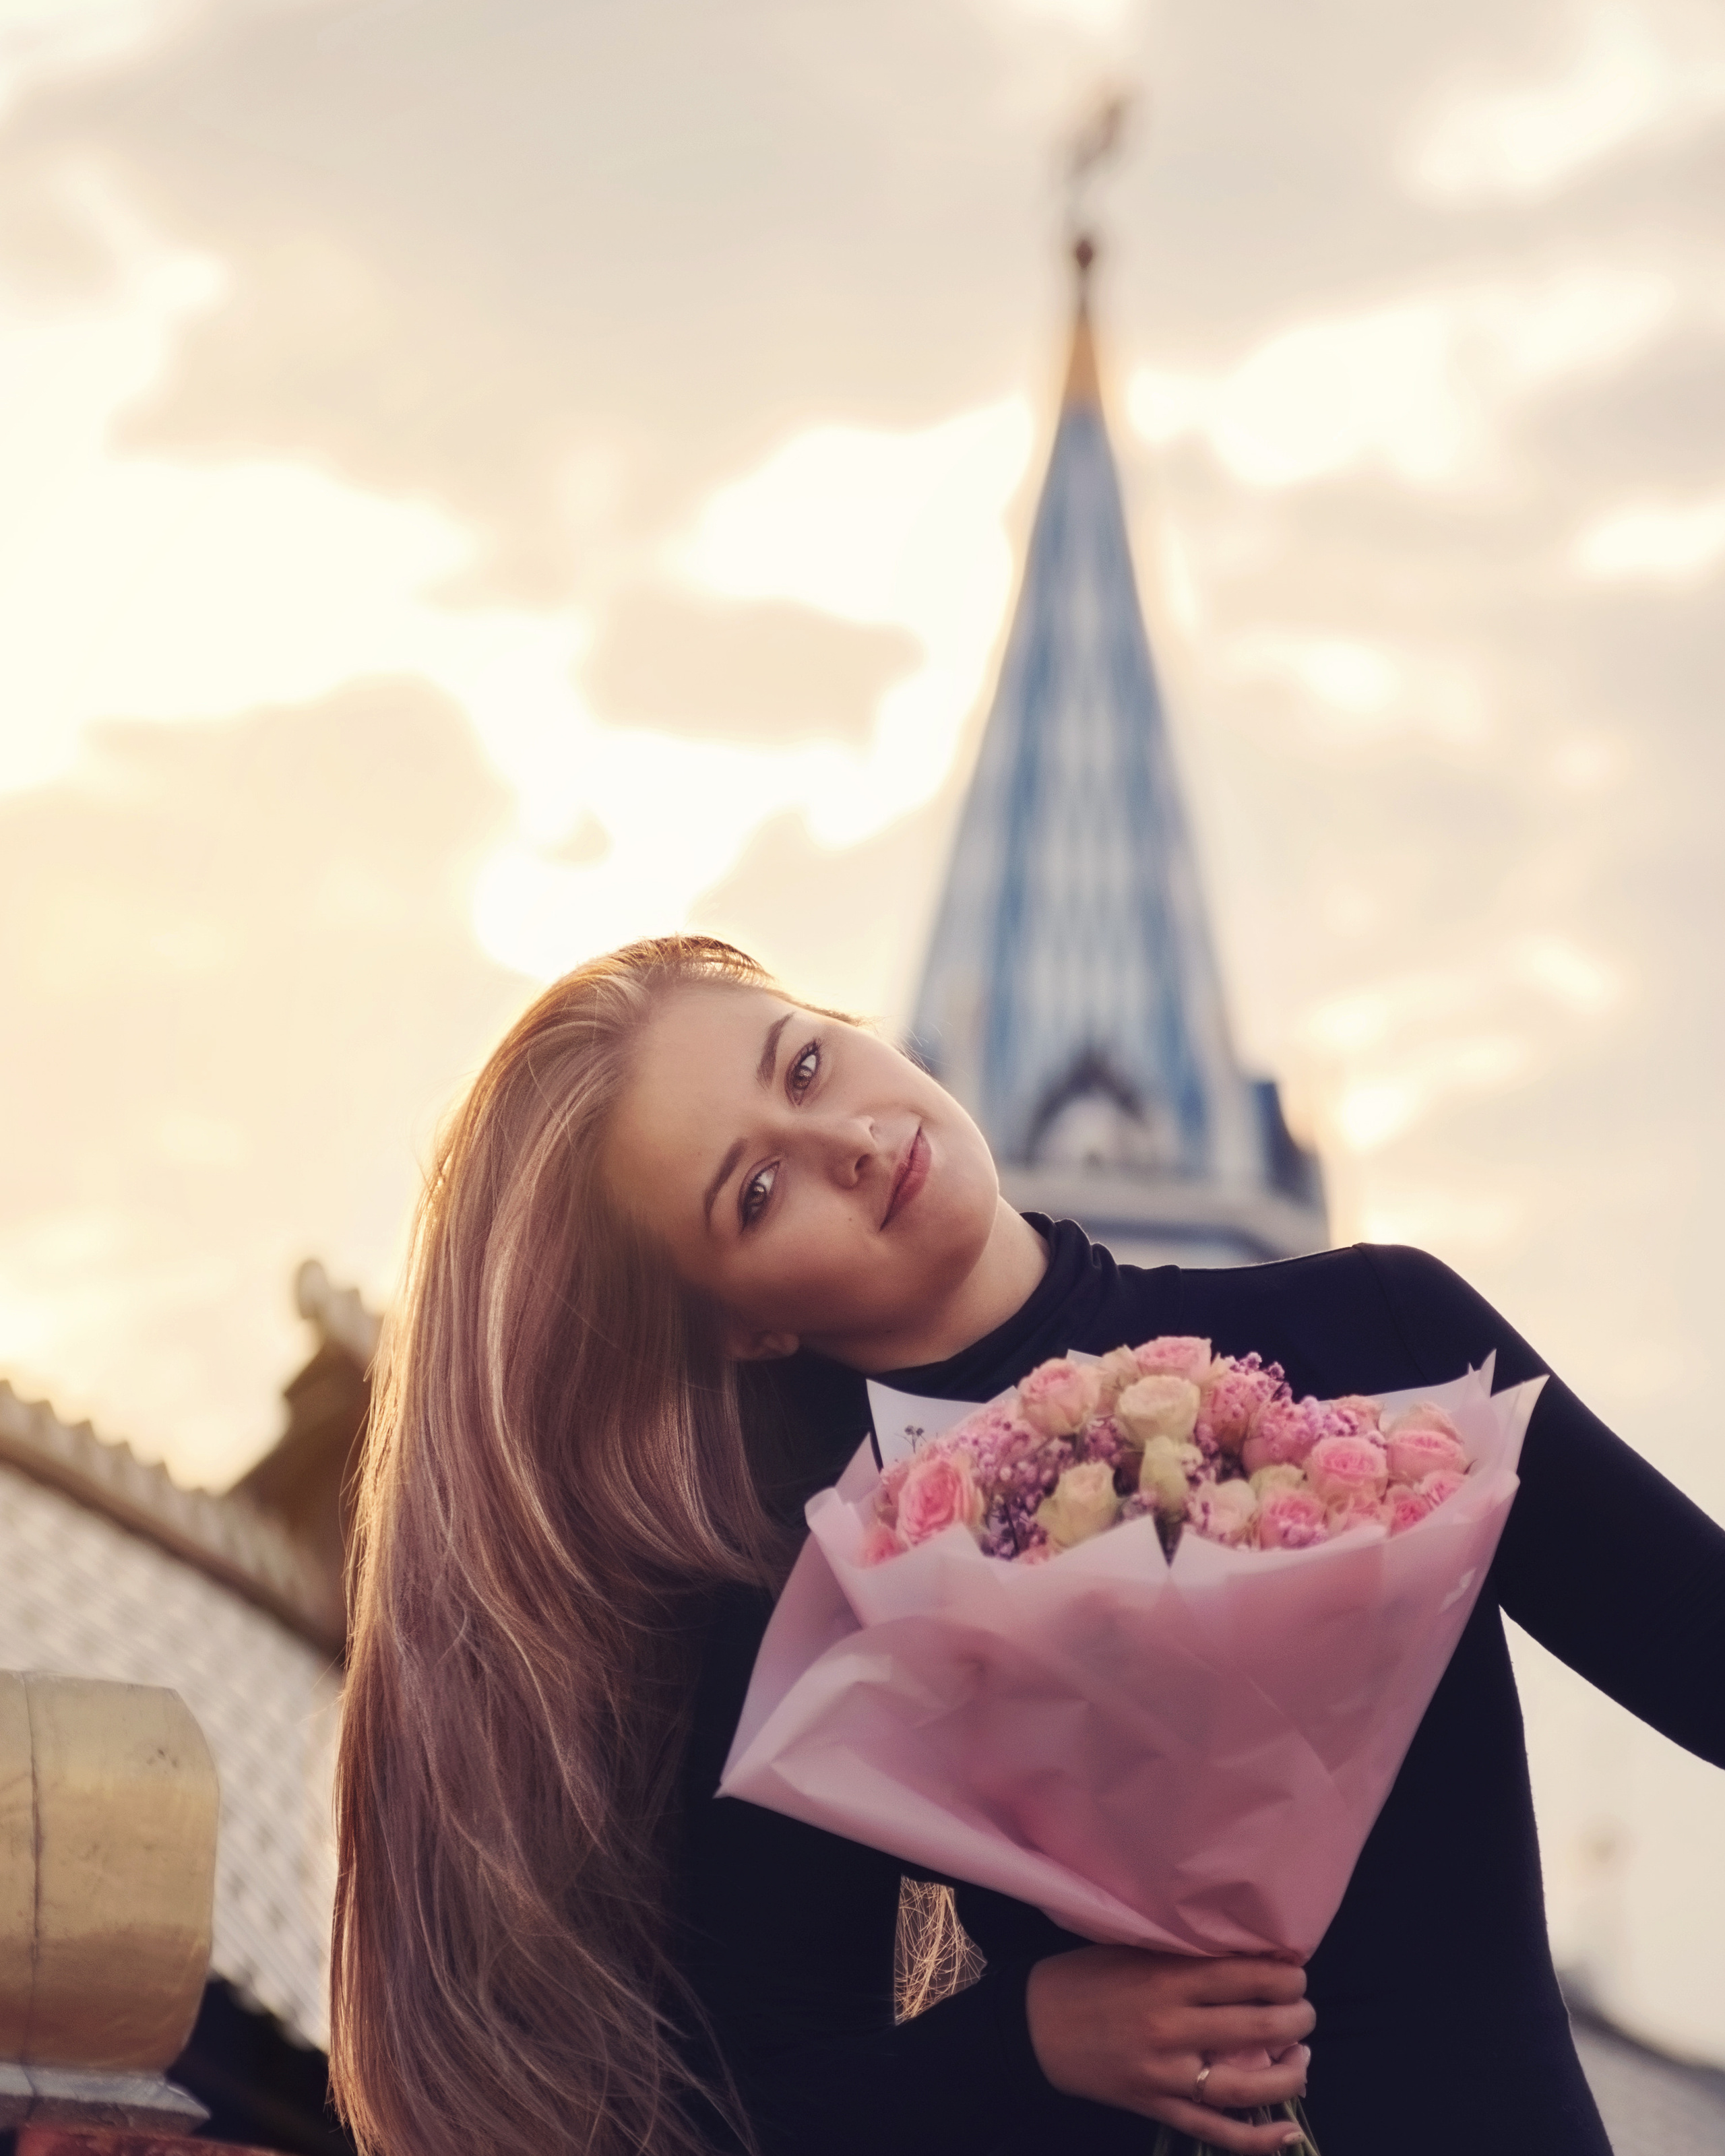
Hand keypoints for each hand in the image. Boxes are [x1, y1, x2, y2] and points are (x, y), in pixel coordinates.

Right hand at [1025, 1945, 1313, 2152]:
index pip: (1244, 1976)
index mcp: (1164, 1977)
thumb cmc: (1084, 1977)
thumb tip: (1246, 1957)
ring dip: (1288, 2073)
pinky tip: (1287, 2131)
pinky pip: (1215, 2130)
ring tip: (1303, 2057)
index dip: (1283, 1975)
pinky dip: (1256, 2139)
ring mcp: (1164, 2074)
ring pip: (1244, 2085)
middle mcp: (1170, 2025)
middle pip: (1254, 2027)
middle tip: (1305, 2010)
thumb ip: (1184, 1955)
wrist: (1032, 2025)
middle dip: (1295, 2018)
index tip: (1296, 1972)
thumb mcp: (1132, 1949)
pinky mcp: (1155, 2107)